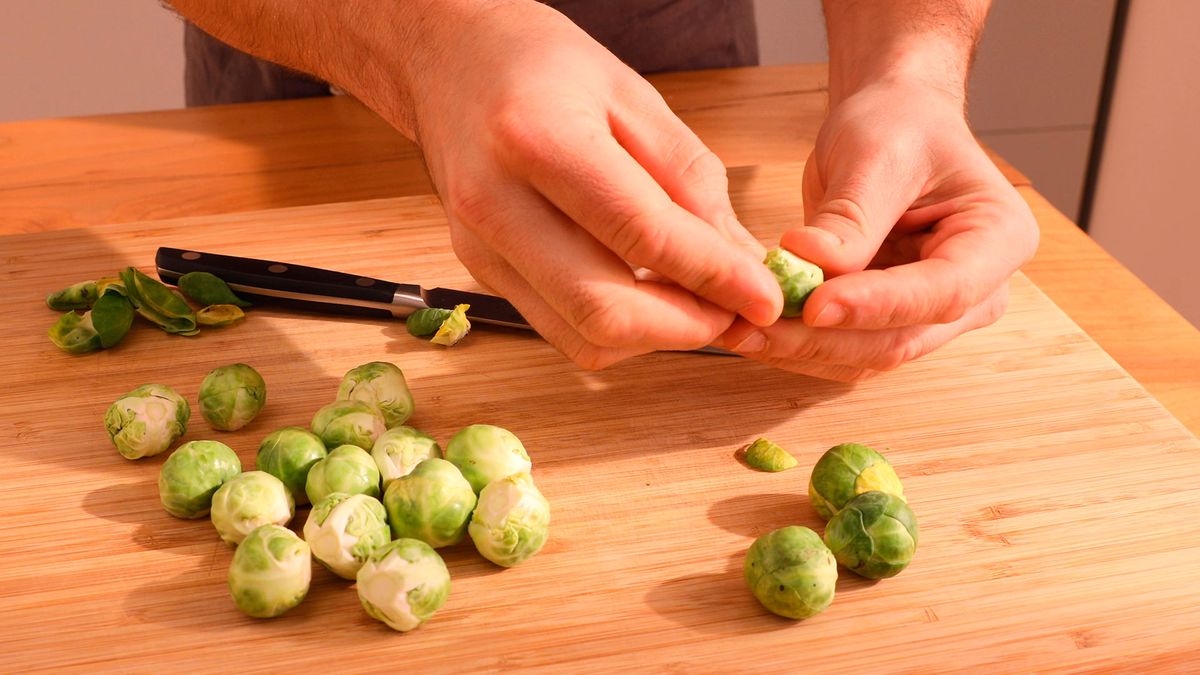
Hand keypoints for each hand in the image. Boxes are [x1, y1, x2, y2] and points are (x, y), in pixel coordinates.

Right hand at [404, 1, 780, 367]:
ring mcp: (480, 247)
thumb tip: (740, 260)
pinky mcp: (479, 271)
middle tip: (735, 311)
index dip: (715, 278)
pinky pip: (559, 329)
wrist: (448, 60)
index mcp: (537, 140)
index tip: (766, 296)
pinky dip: (616, 330)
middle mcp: (496, 204)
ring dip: (654, 337)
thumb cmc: (540, 65)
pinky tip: (647, 297)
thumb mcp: (632, 96)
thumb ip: (690, 183)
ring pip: (581, 337)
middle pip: (604, 310)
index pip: (643, 236)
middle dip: (687, 326)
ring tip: (696, 304)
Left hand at [715, 80, 1038, 379]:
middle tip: (754, 328)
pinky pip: (843, 348)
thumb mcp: (876, 153)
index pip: (942, 291)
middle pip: (901, 338)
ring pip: (867, 355)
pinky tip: (752, 330)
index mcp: (998, 240)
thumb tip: (811, 264)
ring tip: (740, 331)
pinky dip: (796, 344)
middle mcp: (976, 291)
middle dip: (824, 338)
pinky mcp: (886, 323)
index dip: (876, 306)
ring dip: (801, 350)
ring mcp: (930, 314)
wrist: (889, 124)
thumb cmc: (899, 125)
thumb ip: (851, 216)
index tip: (815, 305)